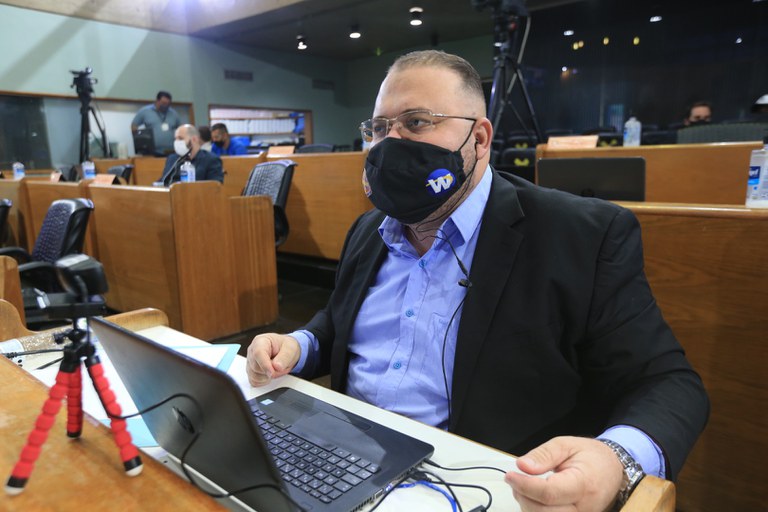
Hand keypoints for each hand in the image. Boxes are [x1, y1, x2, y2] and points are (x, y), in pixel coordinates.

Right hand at [246, 333, 300, 386]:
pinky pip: (254, 382)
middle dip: (270, 371)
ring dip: (267, 377)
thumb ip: (285, 356)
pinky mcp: (250, 372)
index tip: (272, 372)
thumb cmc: (285, 347)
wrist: (285, 352)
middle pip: (255, 367)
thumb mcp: (290, 348)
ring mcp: (250, 362)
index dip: (265, 364)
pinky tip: (269, 375)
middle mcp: (252, 351)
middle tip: (280, 367)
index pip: (258, 353)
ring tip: (275, 370)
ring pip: (254, 376)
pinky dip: (263, 382)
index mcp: (260, 341)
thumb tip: (277, 366)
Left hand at [505, 436, 623, 511]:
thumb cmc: (592, 457)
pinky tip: (534, 499)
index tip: (510, 475)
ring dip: (528, 506)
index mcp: (584, 484)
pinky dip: (537, 511)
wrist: (613, 470)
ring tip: (525, 487)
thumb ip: (543, 455)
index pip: (549, 493)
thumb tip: (522, 466)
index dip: (525, 485)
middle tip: (516, 479)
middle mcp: (584, 507)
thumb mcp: (566, 445)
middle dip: (524, 496)